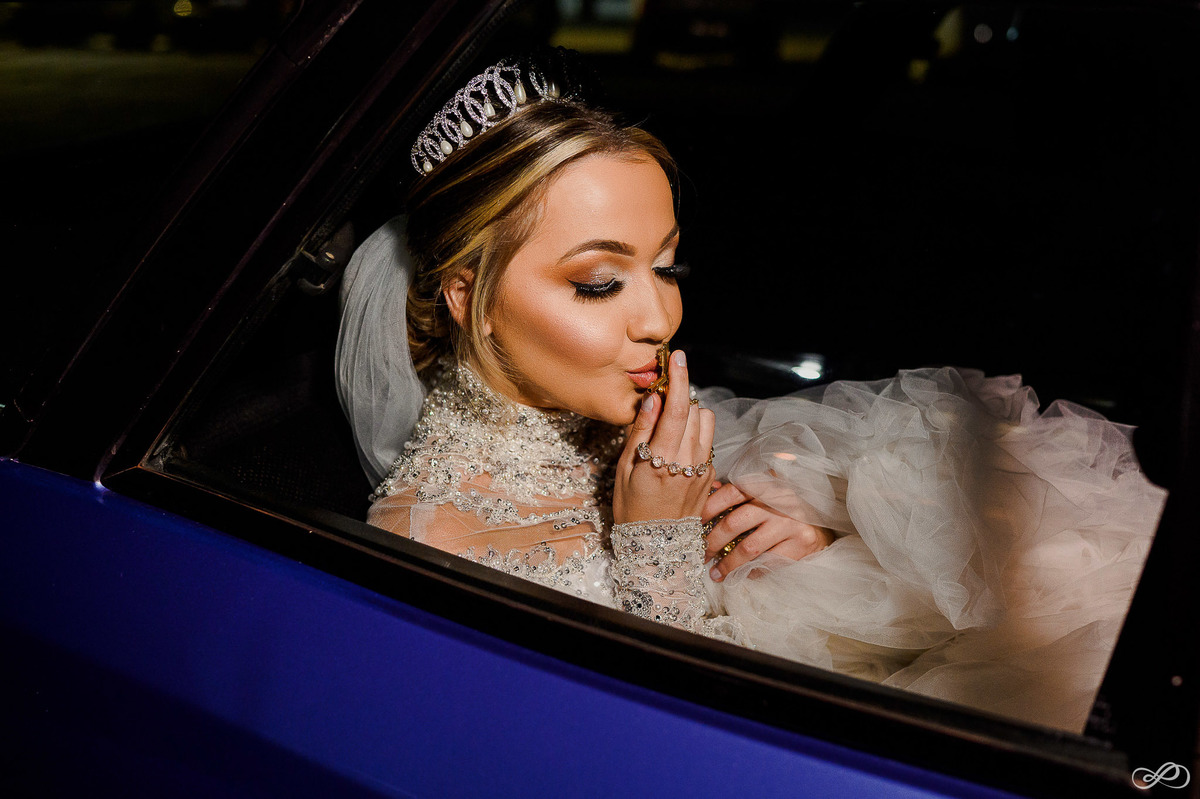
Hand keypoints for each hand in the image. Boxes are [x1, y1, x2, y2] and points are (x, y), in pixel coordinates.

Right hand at [613, 349, 715, 523]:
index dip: (679, 379)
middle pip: (696, 411)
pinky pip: (707, 442)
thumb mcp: (625, 469)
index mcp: (663, 460)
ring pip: (707, 423)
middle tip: (663, 394)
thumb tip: (652, 398)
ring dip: (691, 413)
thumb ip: (641, 431)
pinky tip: (677, 444)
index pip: (678, 409)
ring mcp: (703, 470)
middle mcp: (689, 463)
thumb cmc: (631, 507)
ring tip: (671, 422)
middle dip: (682, 394)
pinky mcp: (710, 477)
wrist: (655, 546)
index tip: (677, 356)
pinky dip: (695, 433)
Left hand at [703, 480, 832, 581]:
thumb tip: (710, 489)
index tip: (694, 525)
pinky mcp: (802, 544)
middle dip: (712, 542)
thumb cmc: (785, 508)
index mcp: (766, 484)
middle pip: (734, 522)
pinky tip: (742, 575)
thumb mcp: (764, 493)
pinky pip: (768, 563)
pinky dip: (751, 571)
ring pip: (748, 548)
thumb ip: (739, 491)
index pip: (730, 493)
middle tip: (702, 555)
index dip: (708, 509)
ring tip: (716, 573)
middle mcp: (779, 501)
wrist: (824, 522)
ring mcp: (791, 523)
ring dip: (728, 564)